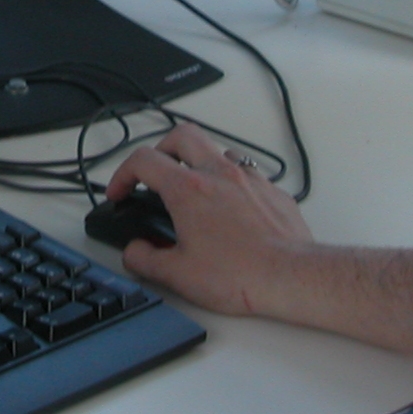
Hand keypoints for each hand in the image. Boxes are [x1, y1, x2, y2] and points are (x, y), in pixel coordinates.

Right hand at [104, 123, 316, 316]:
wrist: (291, 277)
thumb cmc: (242, 274)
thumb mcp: (177, 275)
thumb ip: (145, 259)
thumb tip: (135, 251)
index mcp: (189, 190)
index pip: (143, 160)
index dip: (123, 173)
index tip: (121, 192)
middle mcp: (219, 174)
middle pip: (181, 136)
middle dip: (160, 150)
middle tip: (154, 174)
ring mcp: (250, 179)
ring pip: (217, 150)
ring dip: (199, 163)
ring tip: (194, 190)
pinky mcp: (273, 192)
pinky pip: (247, 172)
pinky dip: (231, 182)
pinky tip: (231, 208)